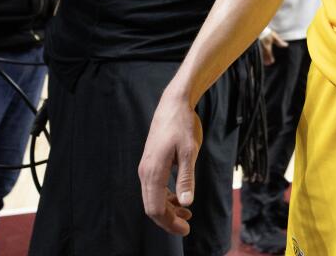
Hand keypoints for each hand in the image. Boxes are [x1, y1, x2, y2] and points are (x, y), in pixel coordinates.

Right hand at [138, 93, 202, 235]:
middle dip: (168, 220)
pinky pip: (155, 187)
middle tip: (187, 227)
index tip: (186, 230)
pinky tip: (181, 198)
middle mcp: (145, 173)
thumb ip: (186, 178)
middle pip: (152, 207)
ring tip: (187, 214)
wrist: (173, 104)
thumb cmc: (182, 125)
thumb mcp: (189, 151)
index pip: (156, 209)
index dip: (169, 223)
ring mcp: (146, 168)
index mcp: (153, 172)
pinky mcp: (151, 163)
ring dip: (169, 209)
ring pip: (153, 198)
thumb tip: (187, 203)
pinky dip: (167, 197)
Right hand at [259, 29, 287, 66]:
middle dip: (266, 60)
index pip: (269, 54)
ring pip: (261, 54)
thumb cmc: (267, 33)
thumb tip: (286, 45)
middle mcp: (263, 48)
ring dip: (263, 58)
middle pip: (265, 55)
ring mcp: (258, 47)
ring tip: (264, 62)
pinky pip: (257, 52)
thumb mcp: (274, 36)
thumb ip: (279, 42)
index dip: (270, 58)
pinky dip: (259, 55)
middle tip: (268, 64)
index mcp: (267, 46)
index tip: (272, 62)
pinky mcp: (255, 46)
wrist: (259, 29)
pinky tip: (259, 56)